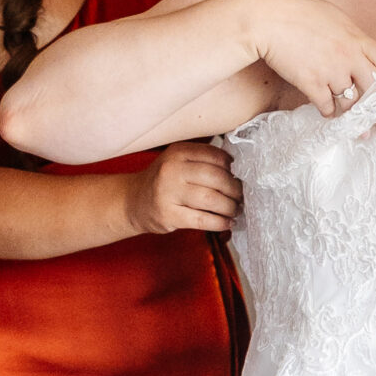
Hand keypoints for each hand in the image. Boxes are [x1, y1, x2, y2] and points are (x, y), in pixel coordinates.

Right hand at [128, 140, 242, 235]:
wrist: (133, 201)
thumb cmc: (165, 181)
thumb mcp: (178, 162)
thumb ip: (203, 161)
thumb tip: (239, 170)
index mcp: (178, 152)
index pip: (216, 156)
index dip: (234, 168)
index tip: (241, 177)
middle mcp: (172, 169)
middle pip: (216, 177)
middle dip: (235, 189)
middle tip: (242, 197)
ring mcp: (168, 193)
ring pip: (211, 199)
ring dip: (230, 207)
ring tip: (236, 210)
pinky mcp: (168, 215)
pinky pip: (202, 220)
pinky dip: (219, 222)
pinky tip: (227, 222)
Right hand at [255, 0, 375, 115]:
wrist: (266, 19)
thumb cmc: (296, 13)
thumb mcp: (333, 17)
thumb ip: (350, 36)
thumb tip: (359, 51)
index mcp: (356, 38)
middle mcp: (349, 56)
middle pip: (375, 88)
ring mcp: (331, 71)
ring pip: (350, 102)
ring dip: (354, 116)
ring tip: (357, 129)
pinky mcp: (312, 83)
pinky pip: (327, 107)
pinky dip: (329, 113)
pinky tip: (328, 113)